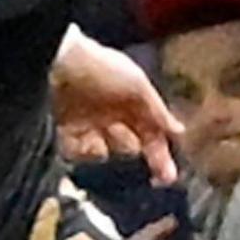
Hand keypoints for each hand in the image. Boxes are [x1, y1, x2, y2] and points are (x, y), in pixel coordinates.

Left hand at [54, 29, 181, 183]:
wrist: (60, 62)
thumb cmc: (104, 68)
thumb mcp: (138, 86)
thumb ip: (158, 112)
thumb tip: (179, 132)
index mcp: (132, 104)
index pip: (151, 135)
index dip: (160, 156)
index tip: (167, 178)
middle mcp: (112, 116)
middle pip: (129, 147)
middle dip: (131, 149)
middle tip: (127, 144)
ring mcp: (88, 124)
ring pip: (105, 153)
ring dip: (107, 149)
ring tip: (102, 133)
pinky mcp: (65, 130)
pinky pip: (78, 153)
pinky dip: (84, 151)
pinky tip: (84, 139)